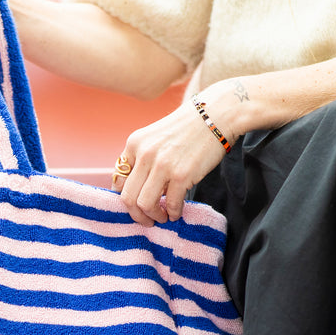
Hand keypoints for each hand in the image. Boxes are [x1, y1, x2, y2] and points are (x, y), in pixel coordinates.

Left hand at [114, 88, 236, 225]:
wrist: (216, 114)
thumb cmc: (188, 128)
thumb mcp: (155, 136)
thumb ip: (143, 157)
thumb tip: (138, 187)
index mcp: (134, 144)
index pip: (118, 180)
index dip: (125, 197)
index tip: (135, 205)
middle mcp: (144, 154)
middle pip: (127, 197)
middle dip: (135, 215)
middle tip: (146, 220)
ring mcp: (162, 165)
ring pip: (144, 204)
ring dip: (152, 216)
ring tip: (162, 217)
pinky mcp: (181, 175)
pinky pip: (170, 204)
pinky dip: (172, 212)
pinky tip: (176, 212)